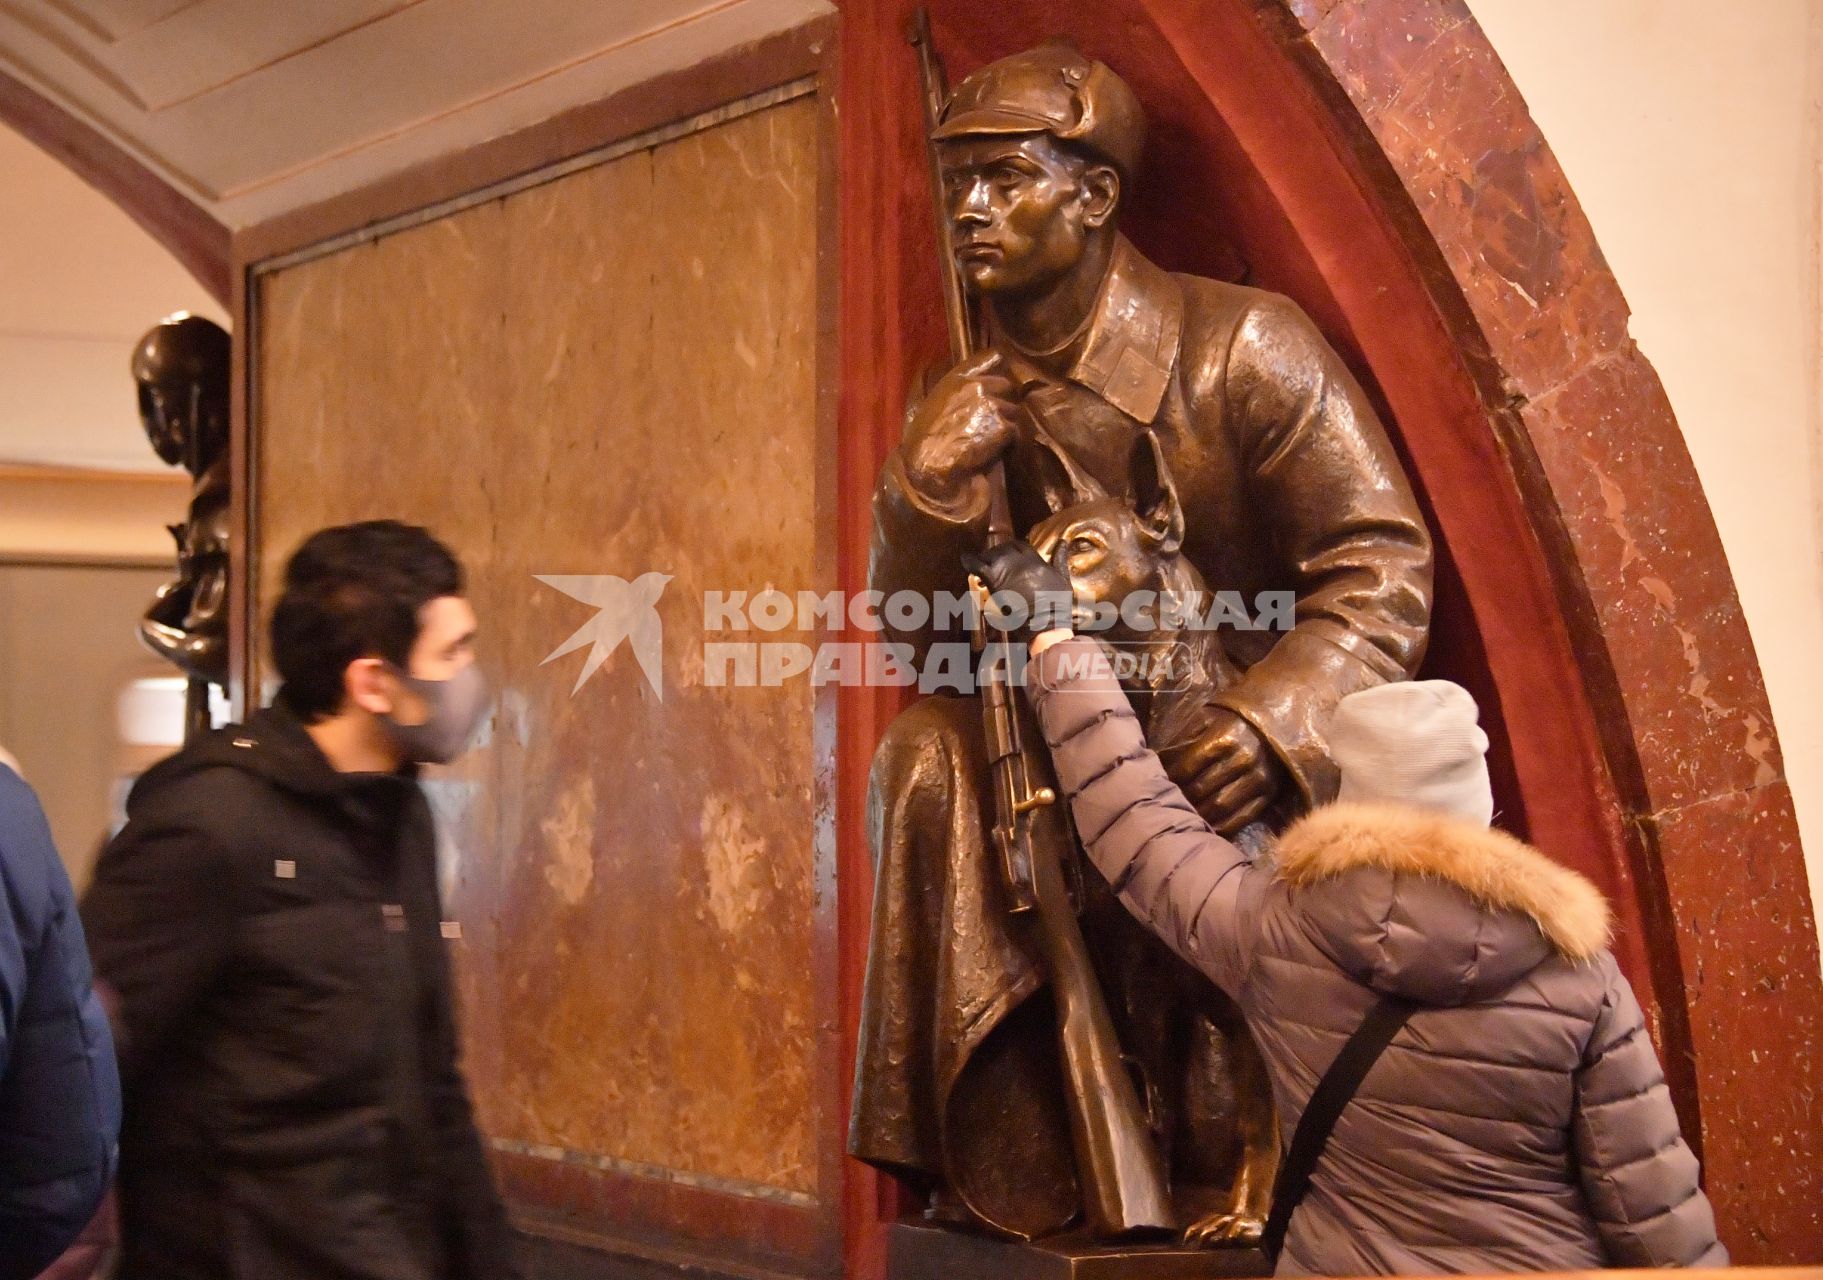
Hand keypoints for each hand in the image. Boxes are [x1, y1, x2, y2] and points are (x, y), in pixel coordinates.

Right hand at [903, 352, 1020, 504]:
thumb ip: (955, 393)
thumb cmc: (924, 443)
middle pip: (1007, 386)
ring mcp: (992, 405)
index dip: (999, 365)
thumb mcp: (931, 407)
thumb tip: (975, 388)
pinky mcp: (1002, 426)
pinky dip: (1011, 441)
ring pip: (1014, 410)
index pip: (990, 357)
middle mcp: (976, 386)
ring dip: (1009, 423)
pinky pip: (1016, 430)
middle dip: (1005, 401)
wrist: (930, 468)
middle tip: (997, 421)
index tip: (1002, 375)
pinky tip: (998, 451)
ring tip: (995, 440)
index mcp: (956, 379)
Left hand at [961, 540, 1075, 637]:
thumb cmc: (1058, 606)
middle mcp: (1020, 562)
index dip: (1012, 547)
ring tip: (982, 563)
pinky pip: (978, 566)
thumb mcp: (1064, 579)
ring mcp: (1007, 572)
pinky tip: (965, 558)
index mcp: (1036, 561)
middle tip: (994, 560)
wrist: (1045, 625)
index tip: (1009, 553)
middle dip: (998, 552)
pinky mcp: (995, 583)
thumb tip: (1064, 542)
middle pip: (1003, 549)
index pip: (1020, 545)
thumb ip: (1060, 559)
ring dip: (986, 558)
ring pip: (990, 556)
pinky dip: (969, 560)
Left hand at [1157, 708, 1283, 834]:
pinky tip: (1209, 827)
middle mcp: (1242, 760)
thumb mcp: (1208, 717)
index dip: (1170, 778)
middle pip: (1202, 789)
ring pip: (1221, 807)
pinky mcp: (1269, 794)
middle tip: (1169, 802)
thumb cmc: (1235, 718)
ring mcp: (1258, 779)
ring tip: (1186, 815)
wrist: (1278, 719)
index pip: (1187, 768)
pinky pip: (1242, 818)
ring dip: (1200, 815)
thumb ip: (1186, 737)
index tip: (1160, 782)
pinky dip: (1223, 827)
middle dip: (1182, 797)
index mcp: (1223, 739)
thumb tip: (1160, 760)